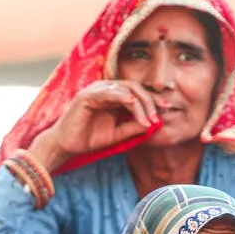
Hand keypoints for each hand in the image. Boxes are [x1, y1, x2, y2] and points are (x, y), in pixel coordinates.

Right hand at [30, 80, 162, 168]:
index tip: (166, 109)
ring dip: (139, 103)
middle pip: (134, 87)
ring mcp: (96, 90)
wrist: (68, 146)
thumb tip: (153, 124)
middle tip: (158, 115)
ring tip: (148, 117)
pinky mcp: (87, 95)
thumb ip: (133, 127)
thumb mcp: (118, 134)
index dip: (153, 100)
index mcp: (114, 97)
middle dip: (149, 101)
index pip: (137, 93)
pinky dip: (121, 97)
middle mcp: (106, 90)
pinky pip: (108, 93)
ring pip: (125, 89)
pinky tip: (132, 104)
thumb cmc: (90, 138)